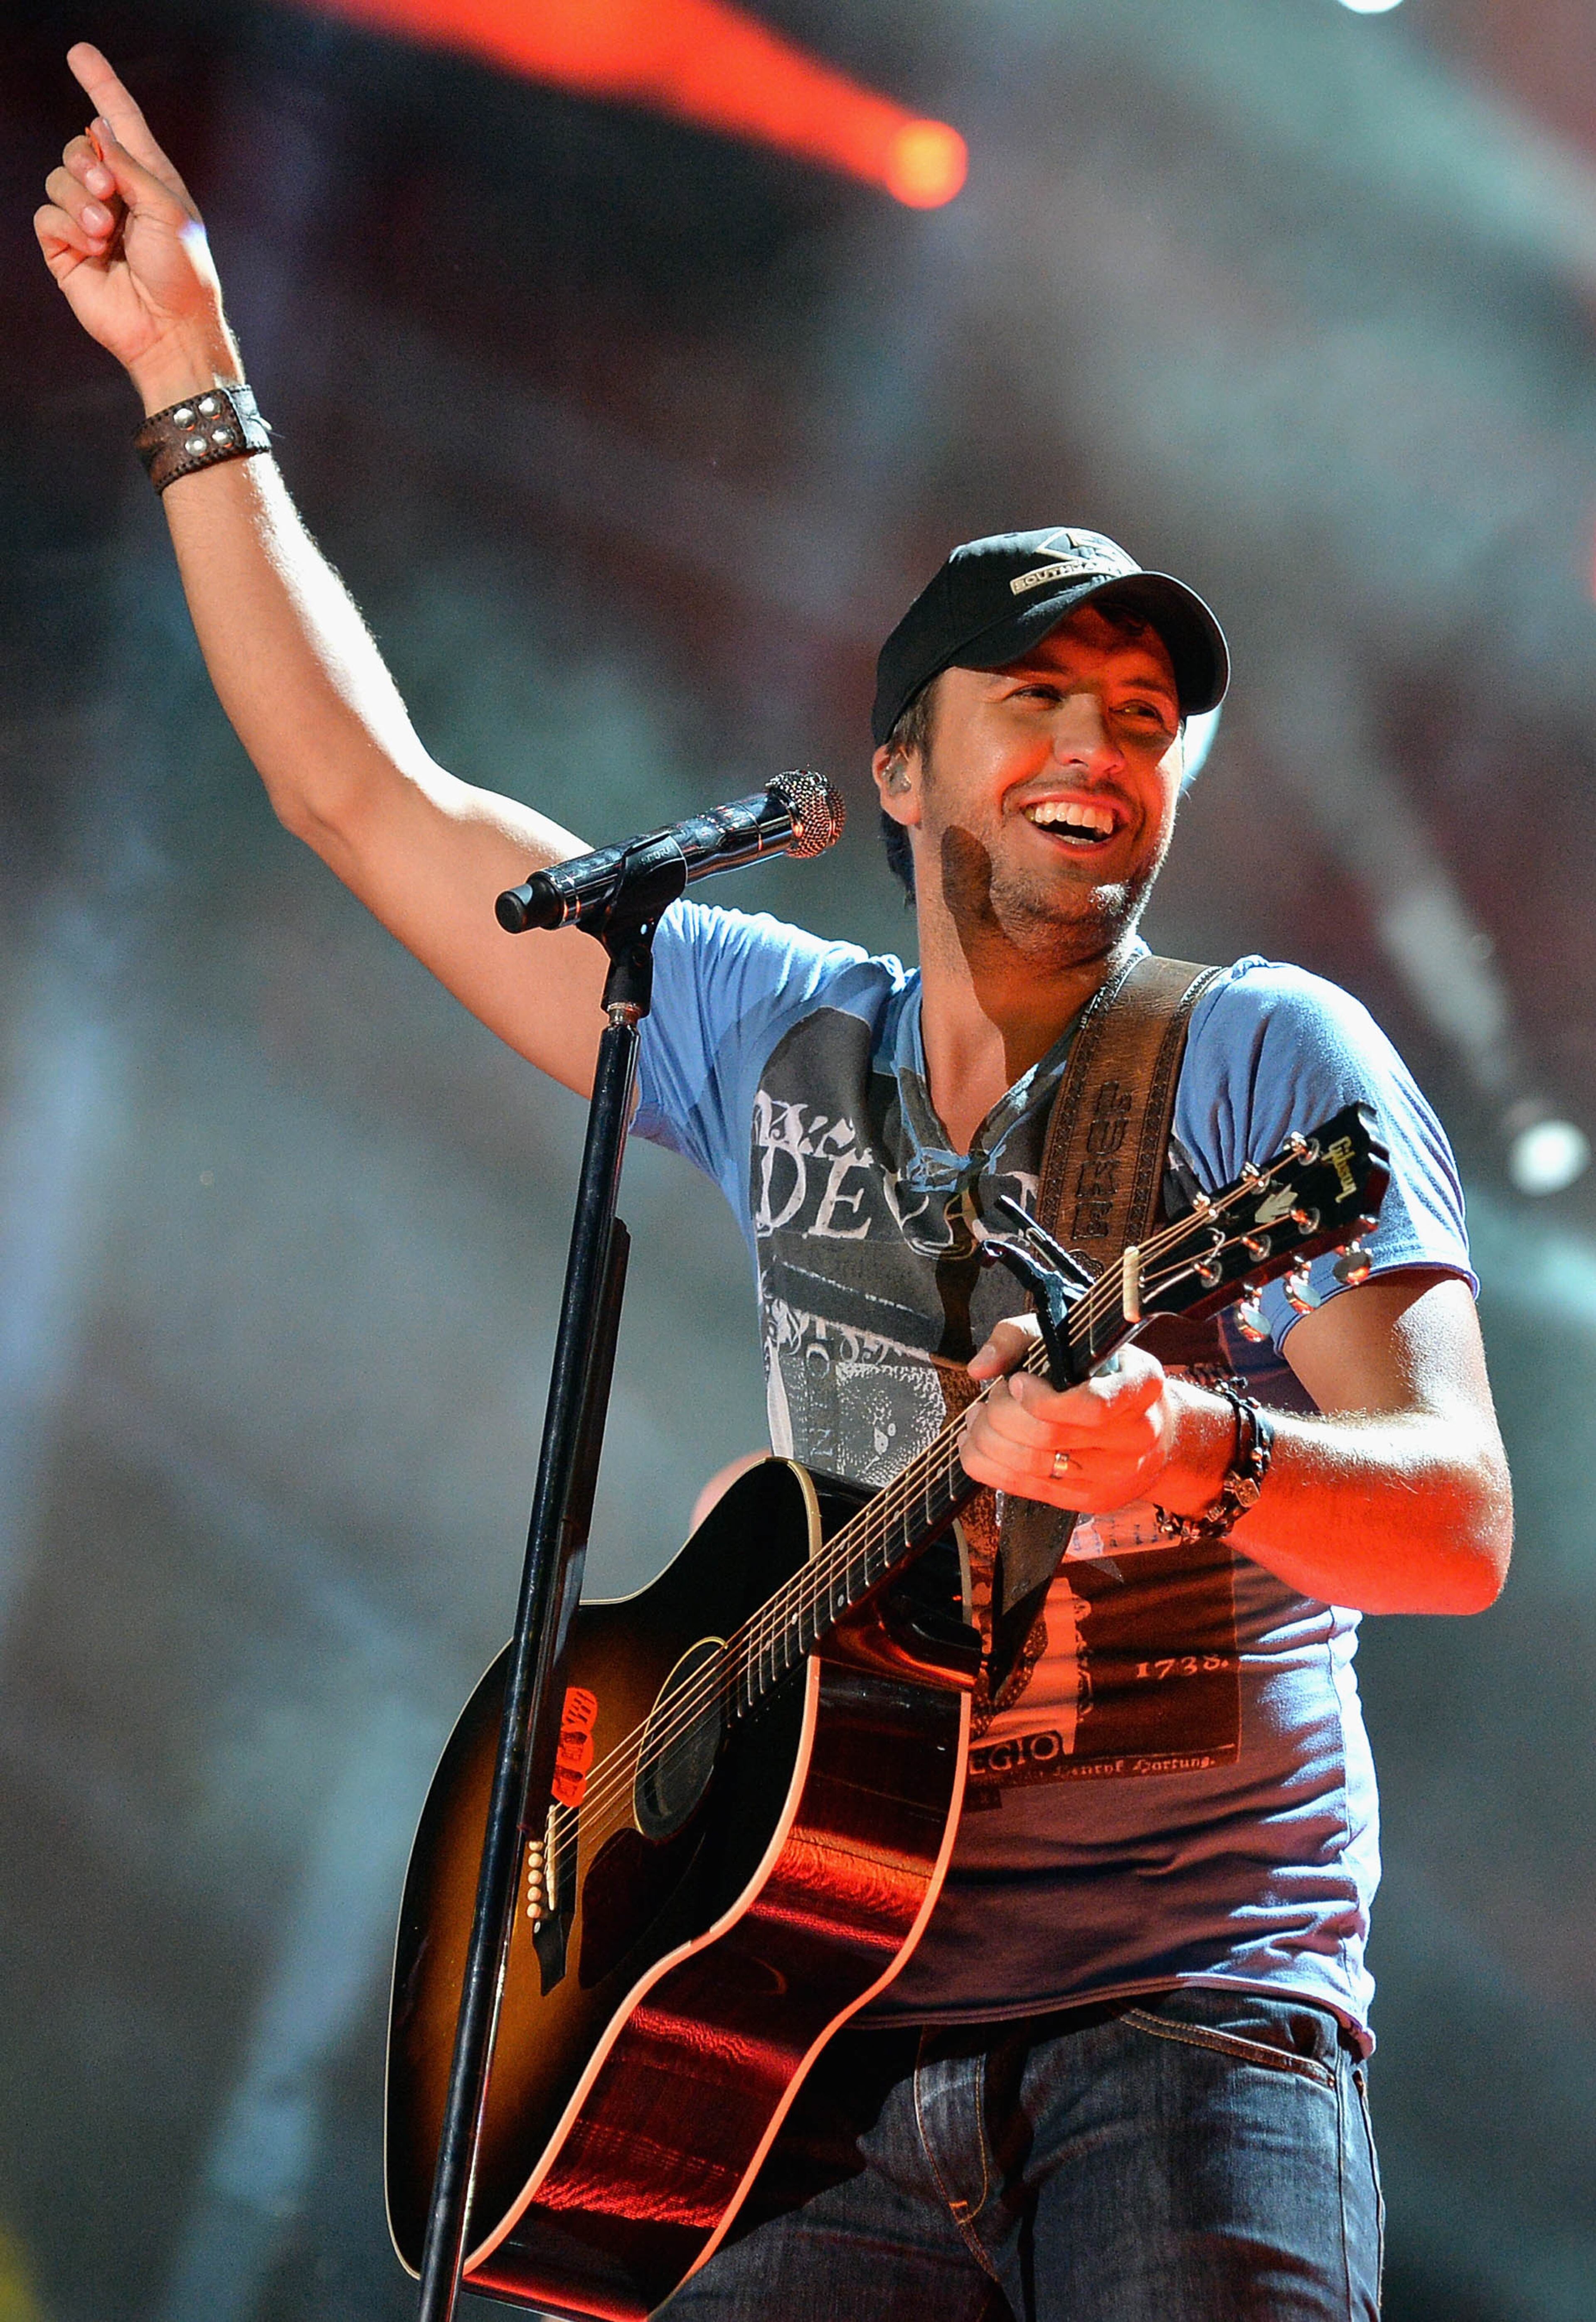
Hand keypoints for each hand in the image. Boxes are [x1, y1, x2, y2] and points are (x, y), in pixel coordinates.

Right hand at [34, 44, 232, 395]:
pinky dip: (68, 227)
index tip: (80, 53)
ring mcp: (89, 221)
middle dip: (86, 161)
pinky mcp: (66, 248)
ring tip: (106, 232)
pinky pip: (47, 215)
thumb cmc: (182, 272)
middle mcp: (116, 194)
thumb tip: (97, 129)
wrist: (169, 329)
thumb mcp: (167, 207)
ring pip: (58, 178)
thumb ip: (130, 164)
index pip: (119, 121)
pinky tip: (93, 248)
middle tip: (108, 190)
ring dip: (80, 200)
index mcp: (148, 178)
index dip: (100, 86)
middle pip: (77, 147)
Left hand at [960, 1317, 1213, 1515]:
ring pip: (1034, 1467)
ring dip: (989, 1444)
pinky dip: (992, 1469)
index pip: (1091, 1405)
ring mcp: (1117, 1474)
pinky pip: (1031, 1490)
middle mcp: (1137, 1434)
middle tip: (987, 1401)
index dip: (1041, 1399)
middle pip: (1050, 1437)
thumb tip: (979, 1367)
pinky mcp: (1094, 1499)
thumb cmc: (1100, 1373)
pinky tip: (979, 1449)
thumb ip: (1018, 1337)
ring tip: (976, 1422)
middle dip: (1000, 1417)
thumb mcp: (1070, 1336)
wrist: (1153, 1429)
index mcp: (1140, 1386)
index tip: (1016, 1381)